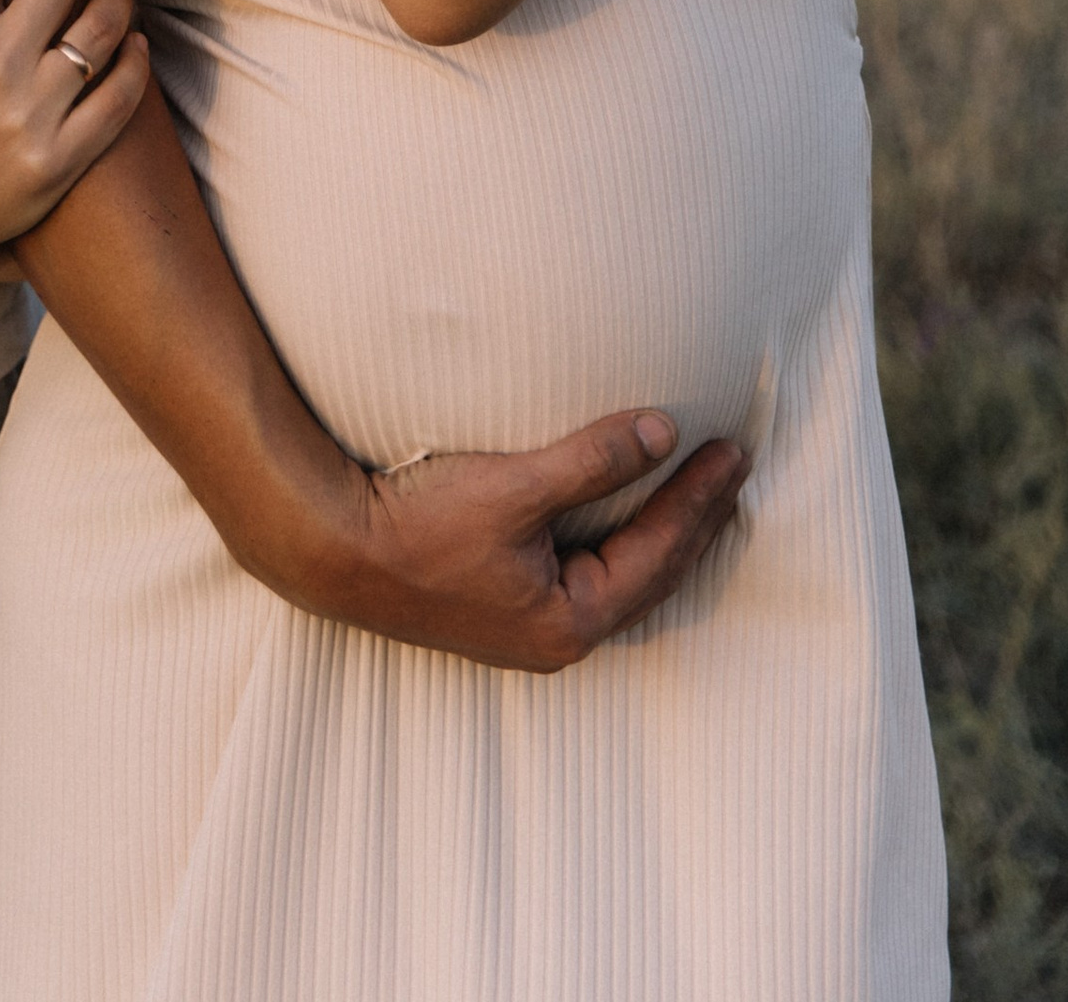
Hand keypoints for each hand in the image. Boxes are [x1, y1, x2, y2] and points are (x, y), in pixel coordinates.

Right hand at [280, 413, 750, 670]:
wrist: (332, 549)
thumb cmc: (419, 526)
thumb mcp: (514, 488)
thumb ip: (592, 462)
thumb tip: (663, 433)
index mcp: (568, 621)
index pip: (658, 553)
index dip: (699, 500)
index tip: (734, 452)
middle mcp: (556, 635)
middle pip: (650, 574)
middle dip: (695, 520)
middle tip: (735, 469)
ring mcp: (527, 625)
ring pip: (619, 575)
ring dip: (660, 530)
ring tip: (698, 491)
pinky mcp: (502, 602)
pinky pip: (586, 570)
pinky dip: (618, 537)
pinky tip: (623, 515)